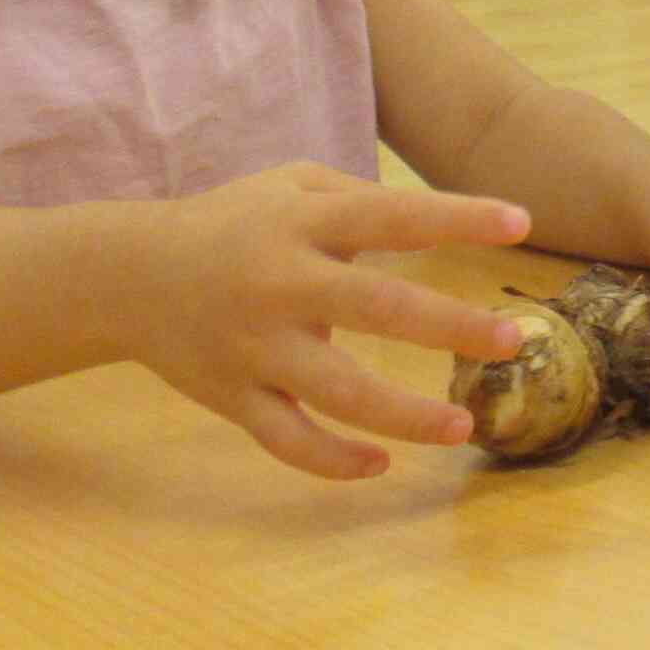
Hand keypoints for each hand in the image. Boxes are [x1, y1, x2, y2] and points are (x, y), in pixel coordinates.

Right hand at [130, 162, 535, 480]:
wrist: (127, 275)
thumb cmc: (232, 222)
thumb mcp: (291, 185)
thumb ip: (362, 197)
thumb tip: (441, 221)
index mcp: (302, 222)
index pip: (392, 215)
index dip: (458, 217)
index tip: (522, 222)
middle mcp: (281, 284)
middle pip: (377, 307)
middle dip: (451, 325)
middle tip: (514, 340)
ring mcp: (255, 348)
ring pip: (338, 393)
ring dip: (406, 415)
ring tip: (463, 427)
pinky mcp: (233, 397)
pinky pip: (288, 441)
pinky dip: (334, 461)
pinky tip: (382, 464)